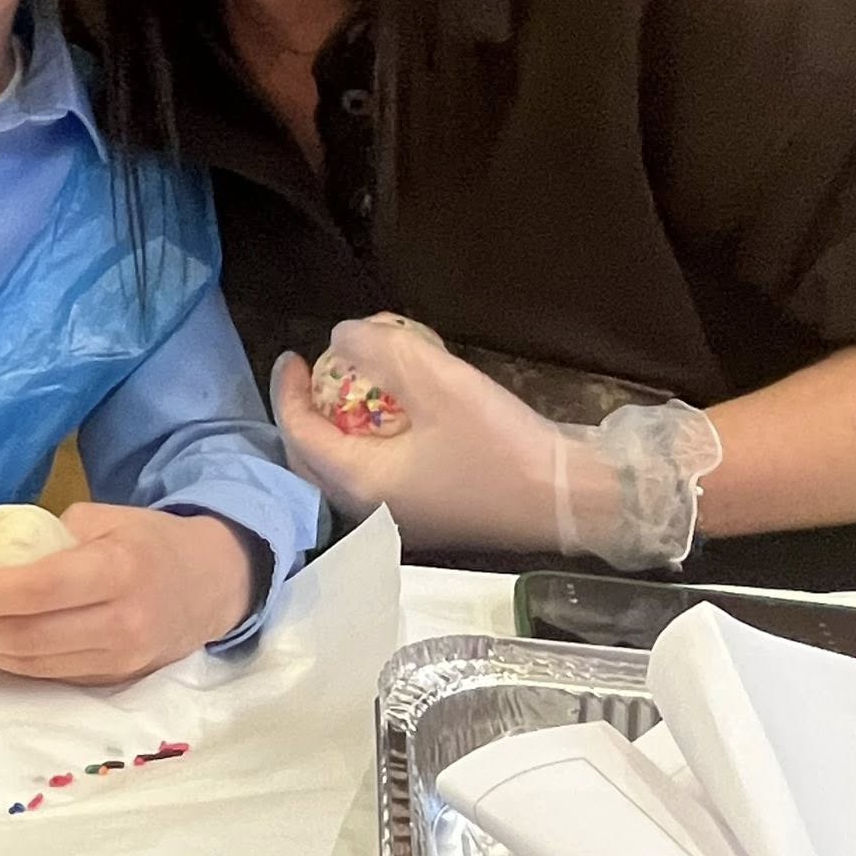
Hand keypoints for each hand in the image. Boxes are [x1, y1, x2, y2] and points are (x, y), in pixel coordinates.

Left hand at [0, 503, 256, 684]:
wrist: (212, 584)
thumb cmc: (151, 542)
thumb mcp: (110, 518)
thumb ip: (56, 535)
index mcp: (120, 568)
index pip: (44, 589)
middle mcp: (123, 620)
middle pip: (34, 637)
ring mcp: (121, 657)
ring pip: (39, 664)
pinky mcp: (117, 679)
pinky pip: (54, 676)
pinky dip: (13, 665)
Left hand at [272, 315, 563, 550]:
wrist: (568, 500)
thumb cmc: (499, 443)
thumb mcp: (437, 381)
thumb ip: (381, 352)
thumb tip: (340, 336)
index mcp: (361, 483)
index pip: (299, 434)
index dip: (287, 391)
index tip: (292, 354)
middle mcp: (369, 510)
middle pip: (310, 461)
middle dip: (302, 415)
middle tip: (311, 374)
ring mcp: (399, 520)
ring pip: (339, 474)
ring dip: (332, 433)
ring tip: (344, 390)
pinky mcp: (426, 518)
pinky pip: (371, 478)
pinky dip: (363, 447)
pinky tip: (388, 418)